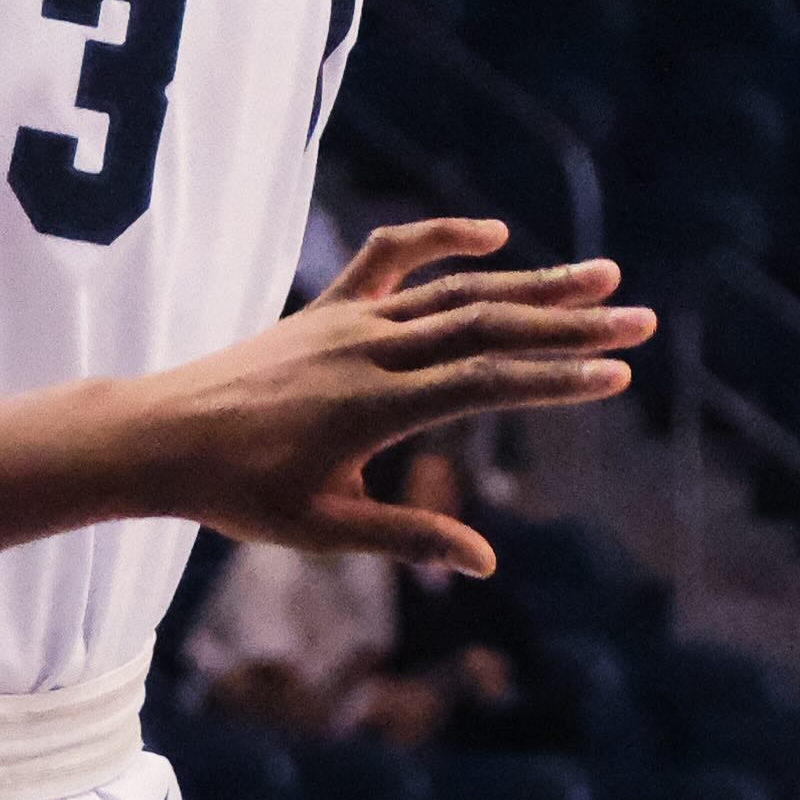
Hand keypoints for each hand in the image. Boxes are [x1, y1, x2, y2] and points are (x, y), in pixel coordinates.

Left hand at [130, 218, 644, 568]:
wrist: (162, 434)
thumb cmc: (241, 493)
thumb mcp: (325, 528)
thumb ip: (408, 537)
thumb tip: (484, 562)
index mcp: (374, 406)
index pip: (483, 384)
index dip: (553, 378)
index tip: (615, 375)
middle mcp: (369, 350)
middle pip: (485, 325)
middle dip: (566, 324)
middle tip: (637, 320)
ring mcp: (349, 320)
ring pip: (455, 292)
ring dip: (530, 284)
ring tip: (598, 277)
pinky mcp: (328, 306)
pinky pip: (392, 259)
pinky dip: (442, 238)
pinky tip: (494, 236)